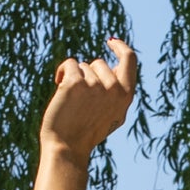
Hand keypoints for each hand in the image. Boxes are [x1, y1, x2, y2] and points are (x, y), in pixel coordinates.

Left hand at [38, 36, 137, 165]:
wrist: (68, 147)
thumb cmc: (87, 132)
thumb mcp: (113, 114)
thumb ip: (117, 92)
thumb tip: (114, 66)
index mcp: (126, 95)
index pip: (129, 59)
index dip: (120, 47)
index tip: (111, 42)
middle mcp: (114, 89)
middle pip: (100, 64)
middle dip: (88, 75)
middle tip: (81, 99)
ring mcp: (95, 86)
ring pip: (82, 66)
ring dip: (74, 79)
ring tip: (71, 101)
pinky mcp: (75, 83)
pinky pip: (69, 64)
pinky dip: (62, 73)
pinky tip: (59, 88)